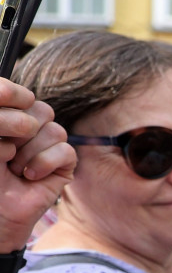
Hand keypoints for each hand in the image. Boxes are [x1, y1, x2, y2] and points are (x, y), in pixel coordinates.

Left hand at [0, 79, 73, 248]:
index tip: (4, 120)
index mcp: (9, 120)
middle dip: (21, 131)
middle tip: (6, 152)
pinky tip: (30, 176)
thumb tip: (22, 118)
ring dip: (30, 152)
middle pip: (40, 109)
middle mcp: (30, 130)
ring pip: (54, 130)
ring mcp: (48, 147)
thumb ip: (2, 124)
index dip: (12, 98)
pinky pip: (65, 151)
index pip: (19, 96)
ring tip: (15, 169)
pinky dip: (45, 163)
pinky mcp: (63, 166)